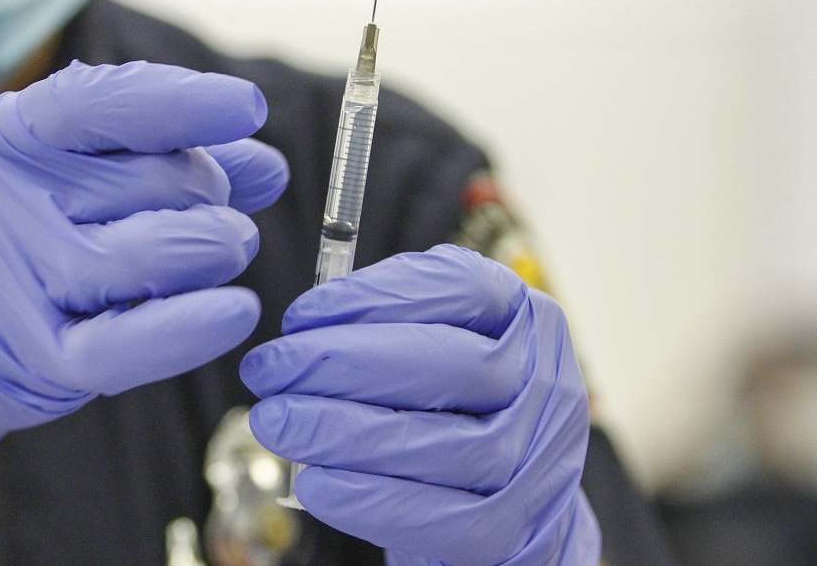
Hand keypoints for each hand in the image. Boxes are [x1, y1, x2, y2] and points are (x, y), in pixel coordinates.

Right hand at [0, 61, 289, 492]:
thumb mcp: (49, 173)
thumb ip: (150, 154)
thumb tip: (263, 161)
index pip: (103, 103)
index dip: (186, 102)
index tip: (247, 108)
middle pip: (156, 179)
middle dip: (208, 192)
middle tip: (210, 211)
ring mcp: (13, 281)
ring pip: (158, 252)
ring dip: (214, 249)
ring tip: (219, 251)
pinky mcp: (34, 359)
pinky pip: (133, 341)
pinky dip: (194, 327)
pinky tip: (233, 311)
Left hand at [240, 245, 600, 565]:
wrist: (516, 507)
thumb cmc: (457, 412)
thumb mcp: (438, 346)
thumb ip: (390, 323)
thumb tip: (306, 327)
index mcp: (526, 319)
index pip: (461, 287)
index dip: (373, 297)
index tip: (299, 317)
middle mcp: (547, 383)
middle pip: (453, 365)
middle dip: (345, 363)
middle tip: (270, 369)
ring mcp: (540, 460)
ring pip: (445, 444)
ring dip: (345, 432)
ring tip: (277, 422)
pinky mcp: (516, 529)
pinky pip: (444, 519)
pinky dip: (371, 499)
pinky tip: (315, 482)